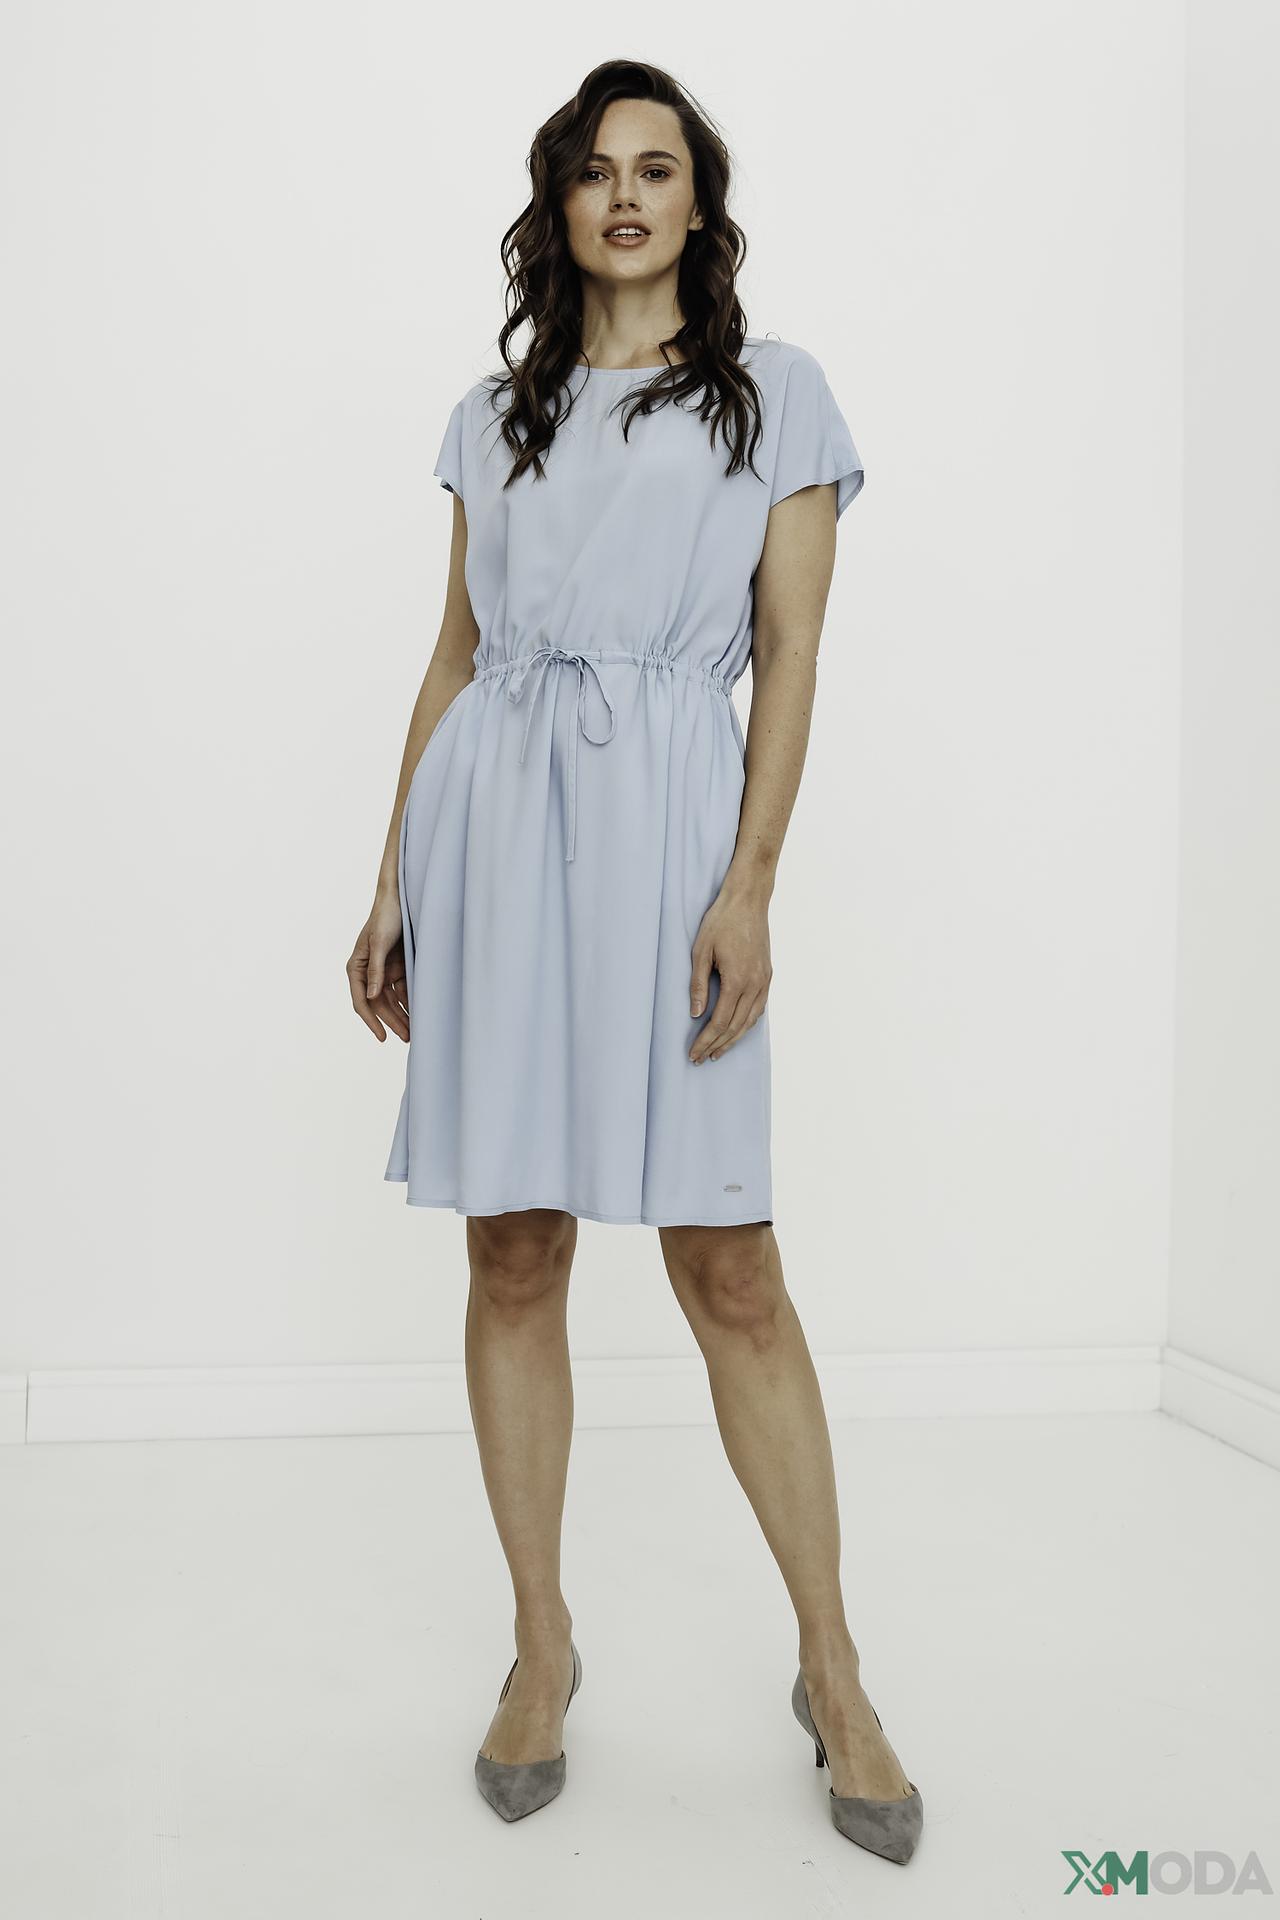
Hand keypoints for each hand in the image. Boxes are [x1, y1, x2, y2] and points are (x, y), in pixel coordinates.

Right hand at [348, 891, 409, 1042]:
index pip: (361, 1000)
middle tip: (407, 1037)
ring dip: (402, 1015)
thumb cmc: (387, 916)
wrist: (402, 896)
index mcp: (356, 966)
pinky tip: (421, 1013)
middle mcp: (368, 972)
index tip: (382, 1037)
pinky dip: (411, 1002)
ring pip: (392, 1000)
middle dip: (392, 1022)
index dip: (371, 1020)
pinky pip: (404, 990)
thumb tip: (370, 997)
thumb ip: (375, 969)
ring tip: (416, 1031)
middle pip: (379, 1004)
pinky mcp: (398, 967)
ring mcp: (383, 971)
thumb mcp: (380, 942)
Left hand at [687, 884, 771, 1063]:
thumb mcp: (700, 951)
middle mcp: (755, 984)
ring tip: (718, 1051)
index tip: (693, 1053)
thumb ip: (698, 985)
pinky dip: (747, 1023)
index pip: (720, 1022)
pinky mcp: (767, 974)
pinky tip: (737, 1029)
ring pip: (750, 1021)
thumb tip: (695, 1014)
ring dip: (734, 1039)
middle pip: (736, 1026)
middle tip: (701, 1059)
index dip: (705, 1041)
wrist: (748, 900)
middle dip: (717, 1045)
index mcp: (737, 980)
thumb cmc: (721, 921)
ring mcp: (764, 980)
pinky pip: (759, 1008)